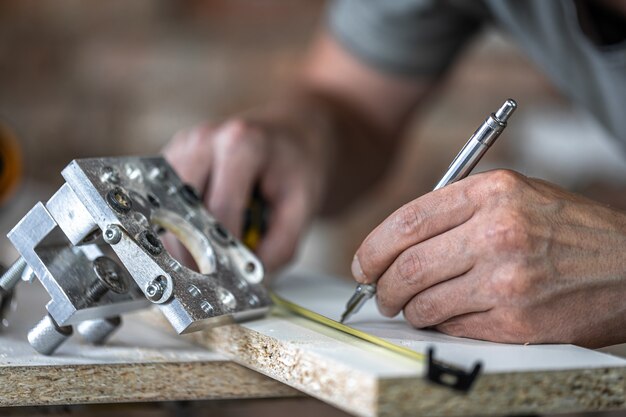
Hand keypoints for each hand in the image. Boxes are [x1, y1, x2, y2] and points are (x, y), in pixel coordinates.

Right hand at [163, 109, 329, 271]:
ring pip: (165, 208)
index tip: (224, 280)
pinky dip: (180, 222)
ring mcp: (184, 145)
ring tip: (209, 250)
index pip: (218, 211)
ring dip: (183, 235)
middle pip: (181, 209)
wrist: (293, 135)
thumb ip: (279, 247)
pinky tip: (202, 228)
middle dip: (192, 249)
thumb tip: (246, 279)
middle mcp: (204, 139)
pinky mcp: (172, 156)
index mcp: (241, 145)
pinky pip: (164, 200)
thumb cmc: (297, 167)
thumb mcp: (303, 208)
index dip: (219, 252)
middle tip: (208, 276)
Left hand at [351, 169, 625, 347]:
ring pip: (423, 304)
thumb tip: (397, 243)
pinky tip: (452, 315)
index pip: (407, 221)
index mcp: (492, 192)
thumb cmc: (567, 229)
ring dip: (409, 310)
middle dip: (381, 288)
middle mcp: (497, 232)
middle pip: (406, 267)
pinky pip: (452, 328)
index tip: (363, 264)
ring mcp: (507, 280)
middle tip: (380, 294)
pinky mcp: (516, 322)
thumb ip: (456, 210)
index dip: (373, 247)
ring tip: (415, 307)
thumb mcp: (516, 193)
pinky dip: (442, 325)